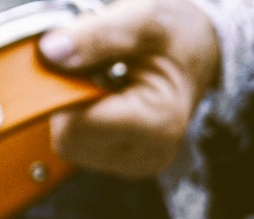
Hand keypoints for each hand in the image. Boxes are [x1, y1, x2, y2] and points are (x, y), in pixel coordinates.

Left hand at [39, 0, 219, 178]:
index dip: (63, 90)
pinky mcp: (127, 162)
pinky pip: (83, 146)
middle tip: (94, 70)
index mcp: (156, 125)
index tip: (79, 61)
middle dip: (69, 101)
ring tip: (104, 81)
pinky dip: (85, 119)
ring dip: (76, 109)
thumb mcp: (143, 19)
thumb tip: (52, 53)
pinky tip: (107, 98)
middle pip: (69, 140)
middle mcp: (149, 154)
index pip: (74, 128)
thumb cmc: (177, 35)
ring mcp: (138, 163)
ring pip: (71, 145)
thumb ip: (98, 35)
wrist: (201, 51)